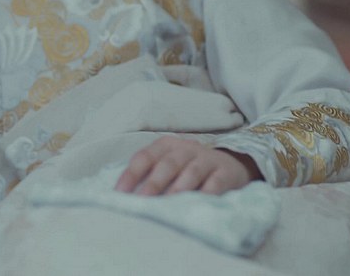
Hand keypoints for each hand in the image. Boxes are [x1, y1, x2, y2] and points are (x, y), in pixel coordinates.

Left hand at [114, 136, 261, 195]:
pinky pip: (215, 183)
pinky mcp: (225, 172)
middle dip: (153, 183)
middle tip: (142, 201)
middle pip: (167, 164)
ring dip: (178, 188)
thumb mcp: (168, 164)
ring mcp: (207, 159)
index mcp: (166, 145)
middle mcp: (185, 148)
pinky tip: (197, 204)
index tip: (118, 193)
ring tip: (167, 205)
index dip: (130, 174)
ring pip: (191, 172)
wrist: (230, 164)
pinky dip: (206, 193)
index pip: (144, 156)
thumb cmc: (188, 167)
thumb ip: (148, 174)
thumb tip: (121, 194)